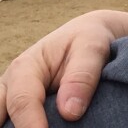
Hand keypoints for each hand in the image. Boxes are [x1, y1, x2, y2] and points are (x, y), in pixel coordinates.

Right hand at [0, 10, 127, 124]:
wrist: (89, 37)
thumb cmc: (89, 40)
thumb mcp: (91, 48)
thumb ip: (81, 77)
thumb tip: (70, 112)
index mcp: (25, 67)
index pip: (22, 101)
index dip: (31, 124)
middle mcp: (13, 84)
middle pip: (3, 114)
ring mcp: (14, 98)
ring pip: (6, 121)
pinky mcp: (24, 109)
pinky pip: (16, 122)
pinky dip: (27, 126)